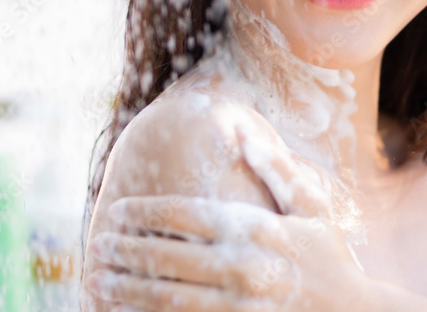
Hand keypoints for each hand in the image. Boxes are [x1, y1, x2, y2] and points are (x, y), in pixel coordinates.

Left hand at [84, 124, 369, 310]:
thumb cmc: (330, 255)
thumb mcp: (312, 206)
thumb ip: (278, 169)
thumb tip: (245, 133)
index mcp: (254, 229)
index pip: (186, 216)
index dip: (145, 212)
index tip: (116, 211)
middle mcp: (243, 266)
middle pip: (170, 258)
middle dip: (127, 251)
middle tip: (96, 247)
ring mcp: (240, 304)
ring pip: (171, 298)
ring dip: (130, 289)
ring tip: (98, 281)